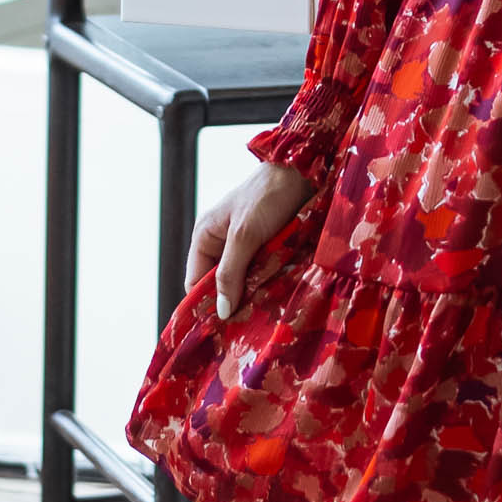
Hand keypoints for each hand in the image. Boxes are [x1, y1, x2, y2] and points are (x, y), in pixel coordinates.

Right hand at [192, 156, 313, 317]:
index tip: (220, 329)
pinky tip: (279, 297)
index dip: (205, 305)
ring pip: (245, 283)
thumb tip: (219, 311)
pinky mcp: (270, 249)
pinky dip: (270, 285)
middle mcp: (223, 244)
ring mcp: (247, 247)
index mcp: (206, 237)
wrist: (305, 172)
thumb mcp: (245, 235)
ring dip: (255, 295)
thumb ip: (230, 272)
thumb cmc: (268, 195)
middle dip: (233, 302)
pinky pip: (264, 275)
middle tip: (247, 326)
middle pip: (221, 286)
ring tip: (264, 314)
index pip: (196, 282)